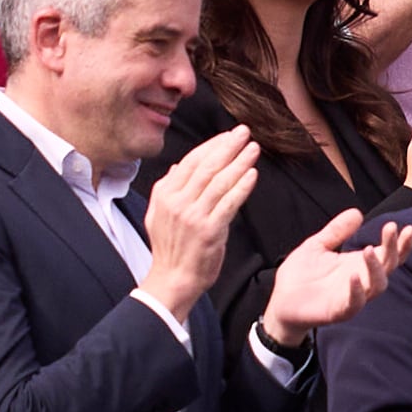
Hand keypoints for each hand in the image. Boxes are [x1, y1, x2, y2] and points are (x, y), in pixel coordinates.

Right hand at [134, 124, 256, 318]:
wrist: (173, 279)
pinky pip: (229, 203)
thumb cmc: (170, 248)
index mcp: (165, 194)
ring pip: (219, 181)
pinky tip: (252, 174)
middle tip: (245, 132)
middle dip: (228, 146)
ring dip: (239, 162)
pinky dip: (241, 187)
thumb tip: (177, 166)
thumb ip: (168, 188)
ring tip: (254, 148)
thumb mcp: (158, 214)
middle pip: (207, 166)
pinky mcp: (209, 230)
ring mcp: (193, 215)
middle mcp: (177, 201)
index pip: (191, 161)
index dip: (212, 146)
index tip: (229, 135)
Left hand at [257, 208, 404, 339]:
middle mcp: (361, 281)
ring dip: (376, 268)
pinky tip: (353, 276)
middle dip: (394, 248)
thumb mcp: (317, 245)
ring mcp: (352, 297)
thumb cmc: (301, 276)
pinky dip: (356, 292)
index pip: (389, 255)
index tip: (405, 227)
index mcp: (359, 265)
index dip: (401, 244)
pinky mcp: (338, 312)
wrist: (281, 302)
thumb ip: (336, 231)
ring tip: (369, 249)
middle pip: (389, 267)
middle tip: (391, 227)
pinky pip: (354, 304)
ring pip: (377, 286)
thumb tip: (357, 212)